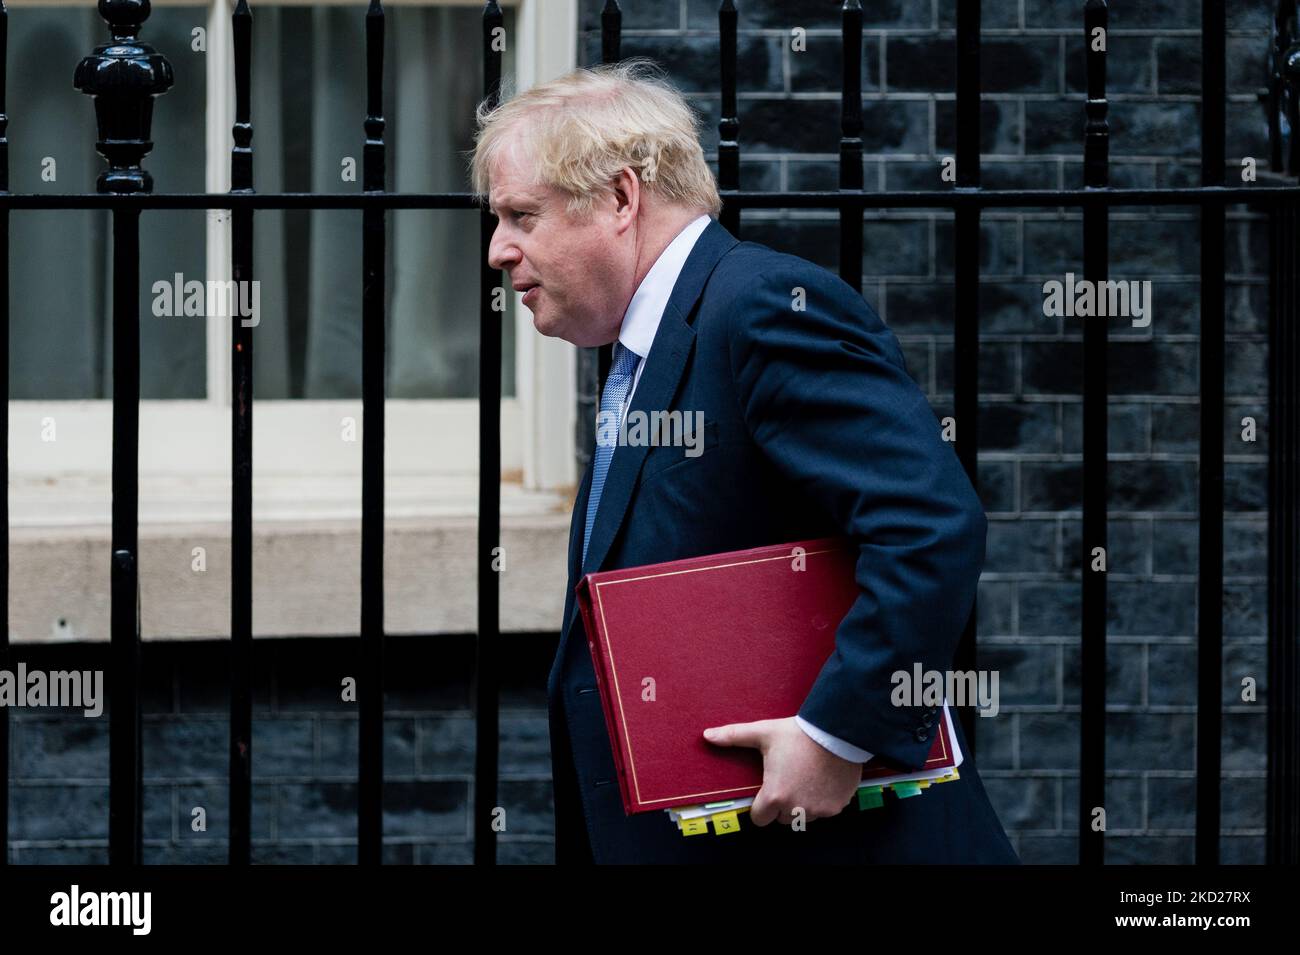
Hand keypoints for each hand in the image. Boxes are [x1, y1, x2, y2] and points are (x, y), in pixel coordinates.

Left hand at [702, 716, 862, 826]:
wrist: (836, 731)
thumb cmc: (798, 733)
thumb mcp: (763, 733)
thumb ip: (734, 736)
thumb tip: (706, 735)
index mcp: (774, 795)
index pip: (759, 819)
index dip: (760, 806)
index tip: (767, 790)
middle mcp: (795, 808)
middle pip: (782, 818)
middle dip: (782, 804)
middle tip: (787, 779)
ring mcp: (818, 810)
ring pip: (803, 817)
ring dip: (802, 804)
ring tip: (805, 778)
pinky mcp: (836, 807)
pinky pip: (824, 812)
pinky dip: (822, 801)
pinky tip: (822, 780)